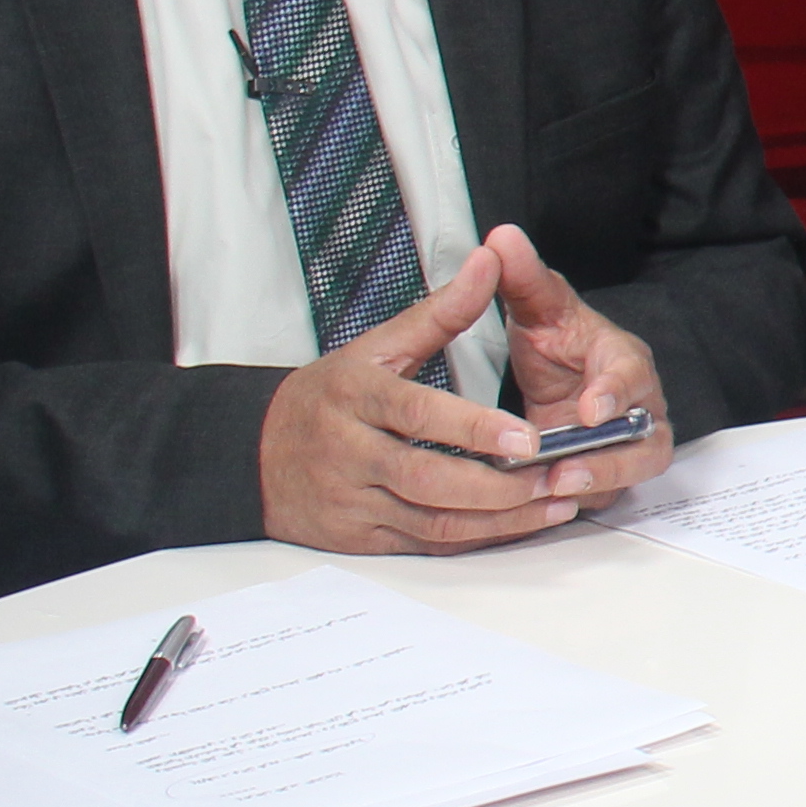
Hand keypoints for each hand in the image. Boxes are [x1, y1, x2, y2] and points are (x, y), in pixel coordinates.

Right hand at [258, 246, 578, 554]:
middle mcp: (349, 452)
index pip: (418, 414)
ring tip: (552, 504)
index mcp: (354, 396)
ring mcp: (351, 502)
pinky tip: (515, 526)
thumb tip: (490, 261)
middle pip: (428, 477)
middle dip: (497, 486)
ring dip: (499, 520)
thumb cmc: (327, 396)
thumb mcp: (375, 348)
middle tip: (553, 477)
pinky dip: (474, 539)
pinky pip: (425, 545)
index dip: (474, 427)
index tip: (526, 435)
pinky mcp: (359, 540)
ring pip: (433, 521)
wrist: (252, 454)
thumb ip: (439, 312)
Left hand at [482, 223, 672, 497]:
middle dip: (612, 457)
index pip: (631, 371)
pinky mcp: (609, 476)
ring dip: (598, 483)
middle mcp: (637, 404)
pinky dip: (580, 501)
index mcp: (622, 358)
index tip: (590, 409)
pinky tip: (544, 504)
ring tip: (555, 489)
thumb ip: (523, 277)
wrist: (564, 375)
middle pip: (647, 438)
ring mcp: (628, 444)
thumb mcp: (537, 309)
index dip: (614, 392)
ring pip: (633, 472)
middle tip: (569, 470)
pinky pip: (606, 495)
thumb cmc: (559, 341)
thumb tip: (502, 237)